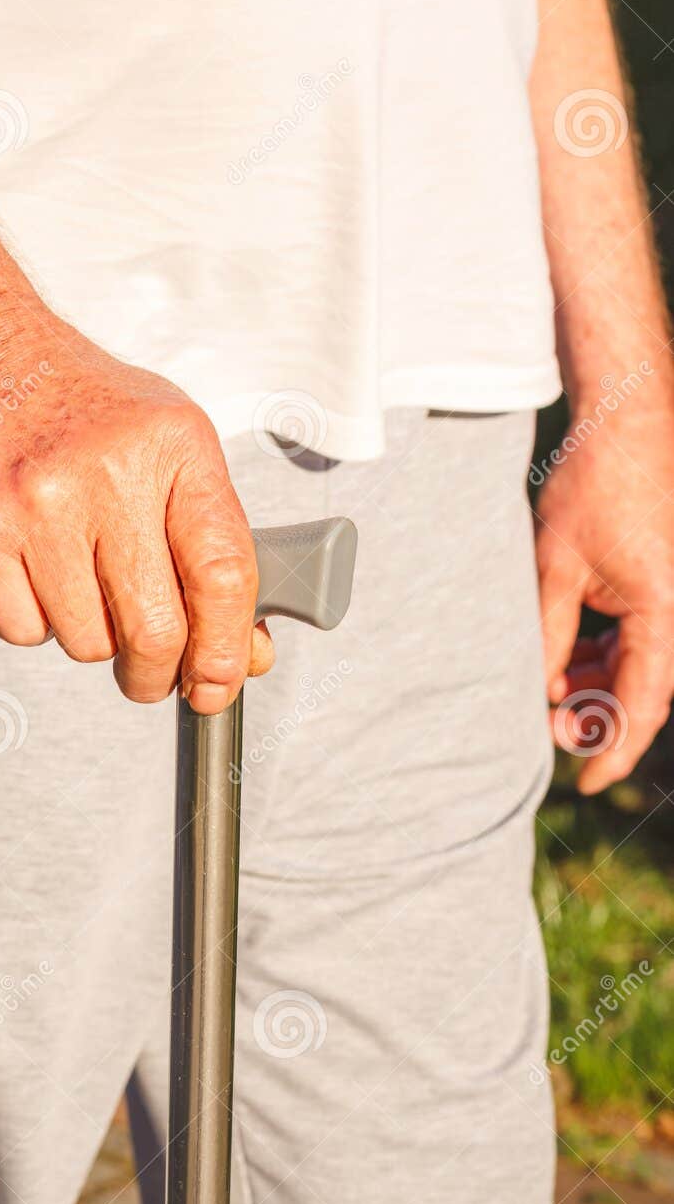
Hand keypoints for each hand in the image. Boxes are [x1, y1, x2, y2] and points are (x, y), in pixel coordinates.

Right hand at [0, 305, 272, 709]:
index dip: (229, 647)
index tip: (221, 685)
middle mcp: (109, 471)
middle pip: (155, 628)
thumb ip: (211, 546)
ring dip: (91, 637)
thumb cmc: (81, 406)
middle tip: (150, 674)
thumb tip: (245, 654)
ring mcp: (39, 501)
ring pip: (87, 641)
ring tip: (78, 578)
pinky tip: (32, 567)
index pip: (224, 571)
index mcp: (176, 446)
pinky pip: (24, 631)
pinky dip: (35, 621)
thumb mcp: (167, 446)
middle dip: (157, 673)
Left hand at [534, 405, 673, 792]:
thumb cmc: (590, 483)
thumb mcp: (553, 567)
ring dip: (601, 684)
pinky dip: (610, 652)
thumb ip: (550, 635)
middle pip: (647, 691)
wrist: (626, 419)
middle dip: (599, 716)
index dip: (611, 751)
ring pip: (645, 666)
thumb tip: (543, 691)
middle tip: (549, 725)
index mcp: (665, 611)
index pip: (642, 705)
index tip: (581, 783)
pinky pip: (646, 636)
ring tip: (554, 685)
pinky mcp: (666, 583)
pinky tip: (572, 655)